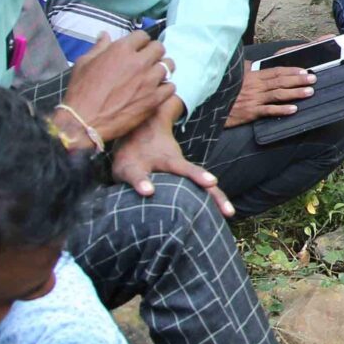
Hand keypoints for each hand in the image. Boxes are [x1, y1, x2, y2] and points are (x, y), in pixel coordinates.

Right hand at [62, 30, 178, 143]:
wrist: (84, 122)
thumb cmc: (81, 92)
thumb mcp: (84, 63)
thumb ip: (99, 47)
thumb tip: (105, 35)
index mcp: (121, 50)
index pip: (142, 36)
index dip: (141, 41)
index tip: (139, 47)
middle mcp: (138, 62)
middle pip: (159, 48)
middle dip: (154, 52)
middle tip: (149, 60)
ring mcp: (148, 81)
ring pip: (168, 66)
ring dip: (162, 68)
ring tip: (155, 74)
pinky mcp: (154, 99)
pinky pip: (171, 87)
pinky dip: (165, 87)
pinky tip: (157, 90)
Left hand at [108, 96, 230, 216]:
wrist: (147, 125)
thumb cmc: (128, 156)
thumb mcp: (117, 168)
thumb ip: (119, 187)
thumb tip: (115, 218)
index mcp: (137, 162)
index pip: (137, 173)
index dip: (141, 182)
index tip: (148, 191)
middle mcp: (161, 160)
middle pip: (180, 168)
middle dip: (195, 177)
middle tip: (210, 184)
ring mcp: (177, 162)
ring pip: (197, 176)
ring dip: (212, 193)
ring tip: (227, 210)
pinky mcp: (187, 170)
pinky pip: (203, 185)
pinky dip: (215, 197)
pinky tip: (228, 212)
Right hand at [224, 63, 315, 128]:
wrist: (211, 107)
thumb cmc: (223, 91)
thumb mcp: (234, 75)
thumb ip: (245, 69)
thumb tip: (252, 63)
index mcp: (252, 76)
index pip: (275, 71)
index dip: (291, 70)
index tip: (305, 70)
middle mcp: (255, 86)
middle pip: (280, 81)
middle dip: (298, 80)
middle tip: (313, 79)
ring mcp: (253, 99)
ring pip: (278, 94)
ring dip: (295, 93)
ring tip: (309, 92)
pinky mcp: (250, 112)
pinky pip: (268, 110)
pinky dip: (281, 110)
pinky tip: (293, 109)